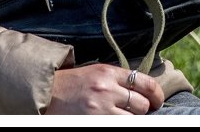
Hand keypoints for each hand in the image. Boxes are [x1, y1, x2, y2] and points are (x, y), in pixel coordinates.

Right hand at [46, 64, 164, 114]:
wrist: (42, 93)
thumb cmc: (69, 84)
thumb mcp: (92, 72)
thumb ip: (115, 79)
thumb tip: (142, 92)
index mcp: (106, 72)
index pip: (145, 83)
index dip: (156, 95)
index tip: (156, 101)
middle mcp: (105, 89)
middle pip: (141, 104)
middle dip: (141, 110)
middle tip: (134, 112)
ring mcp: (100, 108)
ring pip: (133, 120)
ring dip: (130, 120)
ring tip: (119, 116)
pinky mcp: (94, 122)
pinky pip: (120, 127)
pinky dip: (120, 124)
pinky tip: (112, 120)